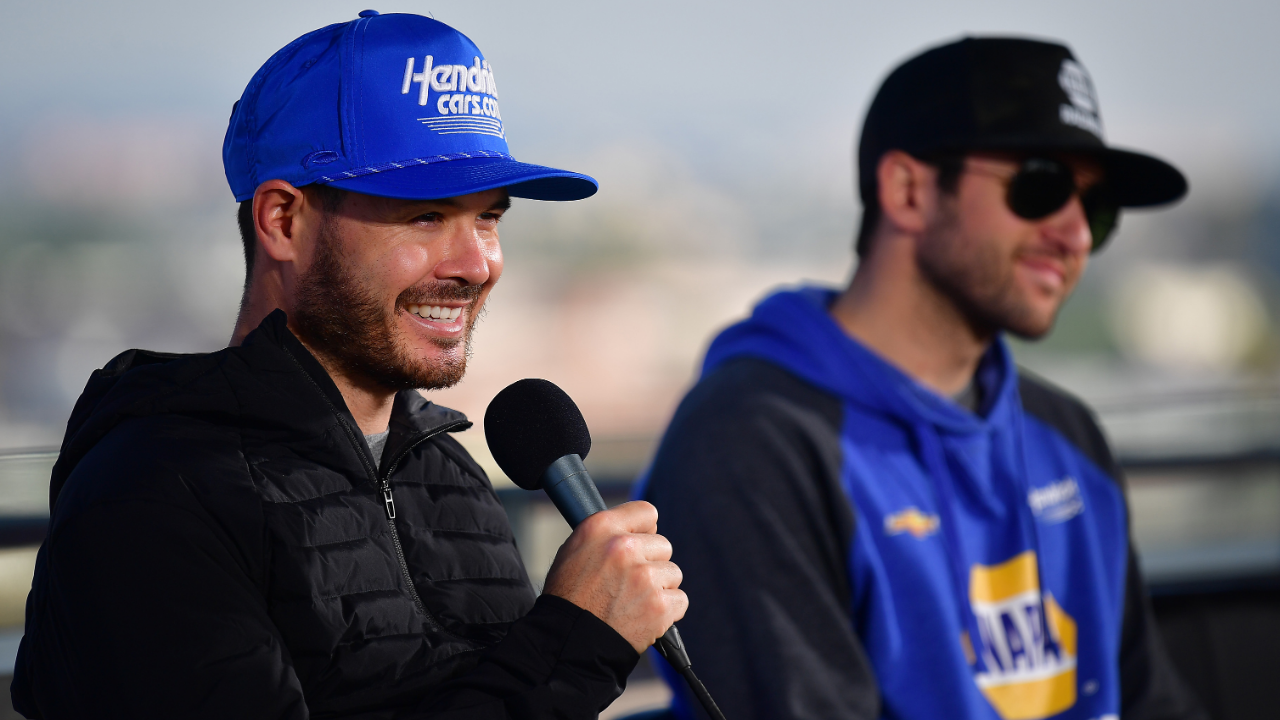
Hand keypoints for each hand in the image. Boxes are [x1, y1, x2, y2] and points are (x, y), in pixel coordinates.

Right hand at [543, 501, 686, 652]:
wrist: (569, 642)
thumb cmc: (568, 597)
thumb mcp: (574, 550)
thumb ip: (607, 534)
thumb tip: (640, 529)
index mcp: (602, 527)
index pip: (647, 512)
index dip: (645, 530)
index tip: (641, 543)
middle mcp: (624, 547)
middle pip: (663, 545)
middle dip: (651, 563)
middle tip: (629, 582)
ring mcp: (644, 576)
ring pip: (673, 573)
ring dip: (660, 587)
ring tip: (634, 602)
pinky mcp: (659, 605)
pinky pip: (680, 600)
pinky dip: (667, 611)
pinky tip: (644, 616)